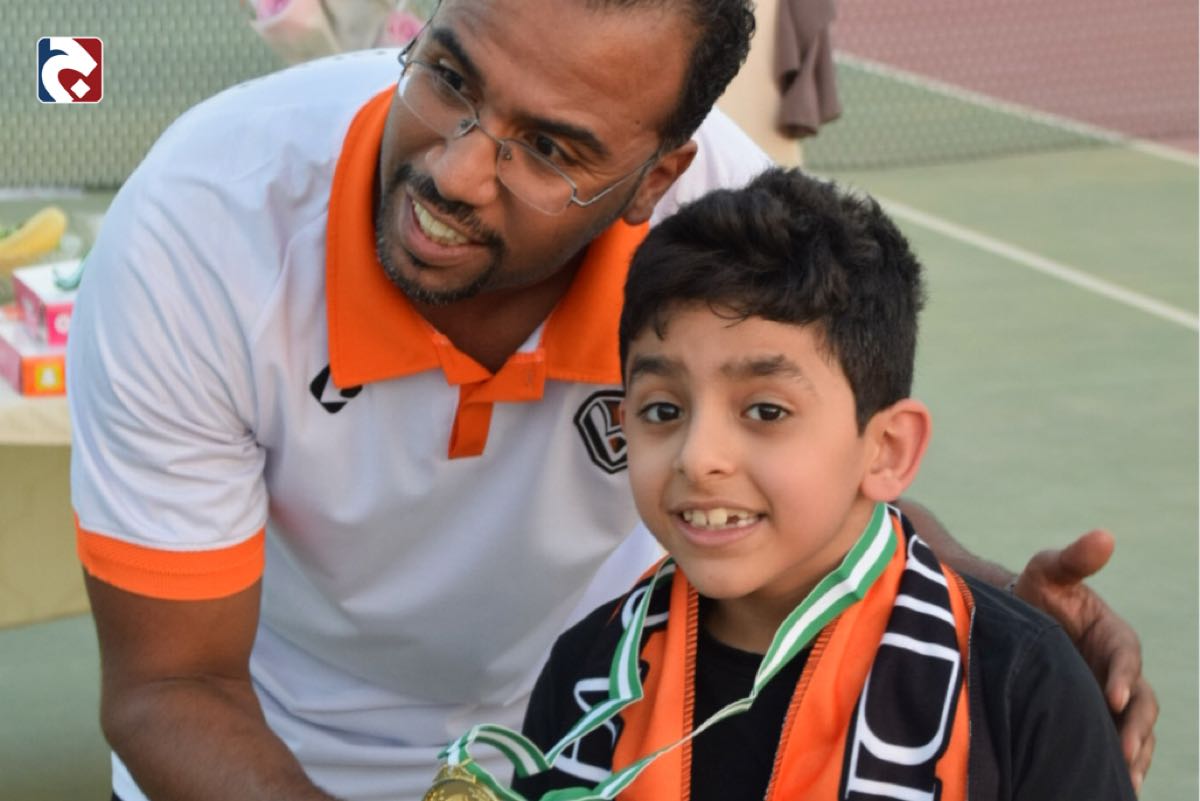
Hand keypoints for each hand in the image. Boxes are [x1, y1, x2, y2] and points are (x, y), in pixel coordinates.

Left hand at [1012, 529, 1157, 792]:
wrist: (1019, 619)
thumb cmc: (1037, 591)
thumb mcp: (1050, 569)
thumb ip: (1074, 558)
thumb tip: (1105, 534)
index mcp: (1115, 636)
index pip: (1126, 658)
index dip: (1122, 677)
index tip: (1111, 697)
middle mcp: (1121, 670)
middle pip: (1140, 704)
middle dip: (1134, 729)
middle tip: (1123, 753)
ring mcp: (1111, 696)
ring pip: (1135, 730)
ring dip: (1133, 754)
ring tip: (1126, 780)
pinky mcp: (1097, 716)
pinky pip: (1116, 743)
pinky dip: (1121, 763)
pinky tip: (1115, 786)